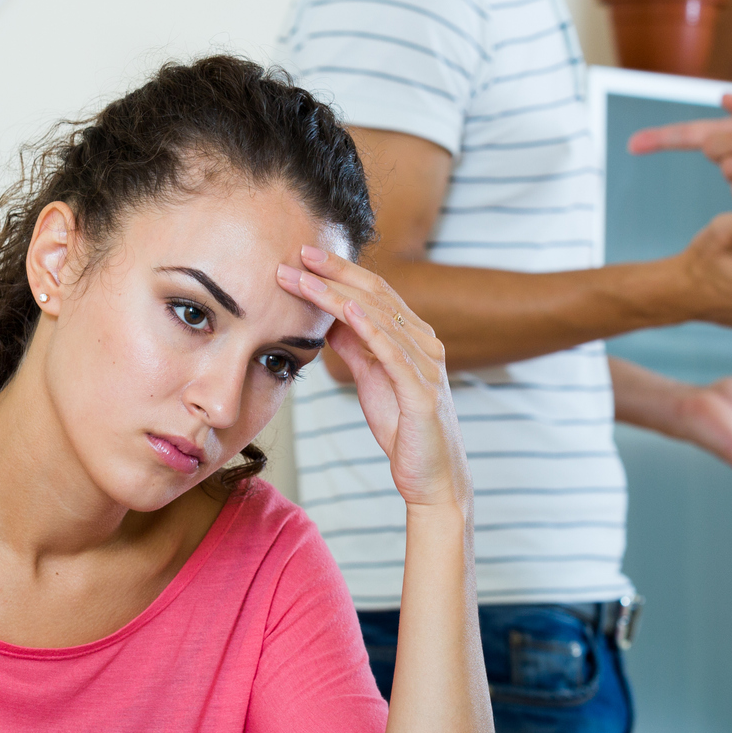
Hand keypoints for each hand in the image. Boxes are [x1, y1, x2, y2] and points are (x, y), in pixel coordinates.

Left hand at [277, 246, 471, 512]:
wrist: (432, 478)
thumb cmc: (404, 428)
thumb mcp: (372, 379)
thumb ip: (356, 347)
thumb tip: (330, 318)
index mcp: (414, 338)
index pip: (375, 292)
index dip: (341, 271)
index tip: (305, 255)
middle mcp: (425, 344)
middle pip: (377, 296)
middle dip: (335, 273)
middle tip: (298, 254)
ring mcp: (426, 366)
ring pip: (380, 319)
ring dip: (338, 296)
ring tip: (306, 280)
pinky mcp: (422, 393)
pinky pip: (394, 354)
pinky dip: (371, 329)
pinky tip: (347, 311)